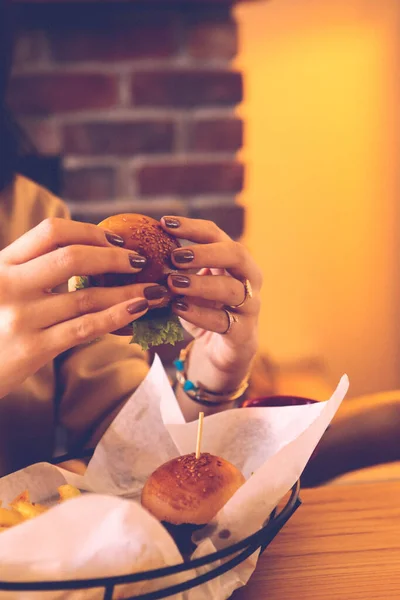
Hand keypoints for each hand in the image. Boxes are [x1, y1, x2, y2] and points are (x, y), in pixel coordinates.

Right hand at [0, 218, 168, 398]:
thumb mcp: (0, 287)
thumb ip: (30, 270)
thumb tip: (90, 255)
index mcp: (2, 263)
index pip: (51, 232)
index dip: (90, 231)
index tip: (117, 240)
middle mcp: (9, 284)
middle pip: (73, 257)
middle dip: (114, 257)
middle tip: (141, 261)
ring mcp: (21, 317)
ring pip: (86, 296)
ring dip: (128, 290)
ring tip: (154, 290)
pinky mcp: (32, 348)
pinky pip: (84, 327)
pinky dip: (116, 316)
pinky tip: (138, 309)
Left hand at [161, 216, 261, 416]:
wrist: (222, 352)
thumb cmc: (204, 310)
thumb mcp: (191, 285)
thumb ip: (176, 268)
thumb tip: (136, 248)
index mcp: (235, 261)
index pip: (217, 235)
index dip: (192, 227)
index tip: (164, 223)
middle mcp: (249, 279)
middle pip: (237, 254)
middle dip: (205, 252)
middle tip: (175, 255)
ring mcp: (250, 306)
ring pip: (232, 289)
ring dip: (200, 284)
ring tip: (172, 283)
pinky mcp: (243, 334)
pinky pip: (224, 321)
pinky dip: (200, 314)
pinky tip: (179, 308)